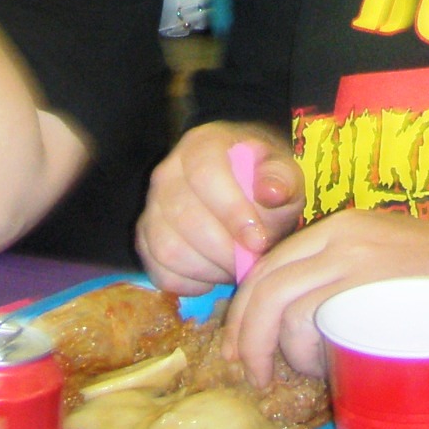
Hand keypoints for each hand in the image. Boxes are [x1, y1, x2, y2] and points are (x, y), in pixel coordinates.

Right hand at [135, 121, 302, 297]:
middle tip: (253, 262)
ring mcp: (151, 207)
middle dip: (225, 250)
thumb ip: (281, 178)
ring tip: (236, 267)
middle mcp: (166, 172)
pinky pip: (160, 272)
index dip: (231, 211)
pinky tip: (214, 274)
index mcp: (200, 145)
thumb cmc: (262, 180)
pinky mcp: (145, 238)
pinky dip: (190, 283)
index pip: (205, 175)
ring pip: (168, 249)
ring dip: (208, 269)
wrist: (244, 189)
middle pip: (185, 218)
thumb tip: (272, 192)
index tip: (258, 241)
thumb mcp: (282, 173)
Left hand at [222, 208, 428, 388]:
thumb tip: (313, 323)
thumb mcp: (395, 267)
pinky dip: (303, 353)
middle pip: (265, 282)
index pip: (274, 262)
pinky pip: (308, 321)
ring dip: (277, 351)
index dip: (249, 306)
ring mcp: (353, 257)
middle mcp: (341, 233)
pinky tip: (322, 369)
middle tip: (249, 371)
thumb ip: (354, 282)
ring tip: (299, 375)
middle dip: (246, 332)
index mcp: (345, 225)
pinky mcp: (367, 284)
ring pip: (280, 306)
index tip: (244, 342)